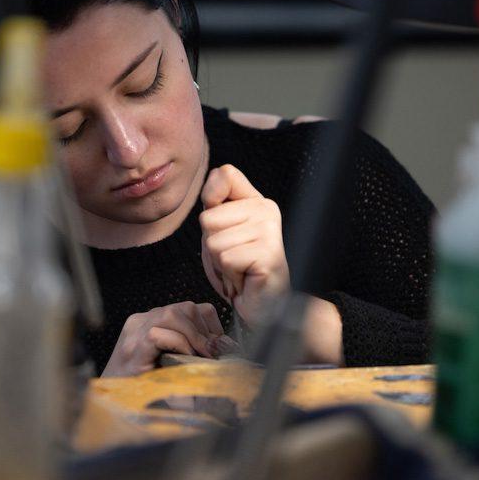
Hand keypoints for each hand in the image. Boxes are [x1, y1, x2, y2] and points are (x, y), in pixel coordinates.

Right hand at [102, 301, 228, 376]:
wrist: (111, 402)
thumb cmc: (142, 386)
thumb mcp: (170, 362)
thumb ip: (191, 348)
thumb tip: (226, 347)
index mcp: (151, 321)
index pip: (189, 307)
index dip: (209, 325)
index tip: (217, 346)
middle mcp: (142, 321)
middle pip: (185, 307)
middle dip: (205, 331)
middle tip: (211, 354)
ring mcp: (135, 332)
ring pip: (174, 314)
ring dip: (194, 336)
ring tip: (199, 357)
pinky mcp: (133, 348)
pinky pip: (159, 334)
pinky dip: (179, 344)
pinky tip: (184, 359)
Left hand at [199, 164, 288, 325]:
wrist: (263, 306)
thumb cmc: (239, 270)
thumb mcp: (219, 231)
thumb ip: (215, 201)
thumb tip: (218, 172)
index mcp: (256, 201)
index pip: (224, 174)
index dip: (211, 201)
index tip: (225, 227)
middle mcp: (267, 210)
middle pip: (208, 219)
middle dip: (212, 246)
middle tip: (234, 259)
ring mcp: (270, 231)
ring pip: (214, 242)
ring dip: (220, 264)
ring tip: (239, 269)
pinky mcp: (269, 254)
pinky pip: (225, 259)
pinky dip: (229, 276)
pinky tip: (246, 278)